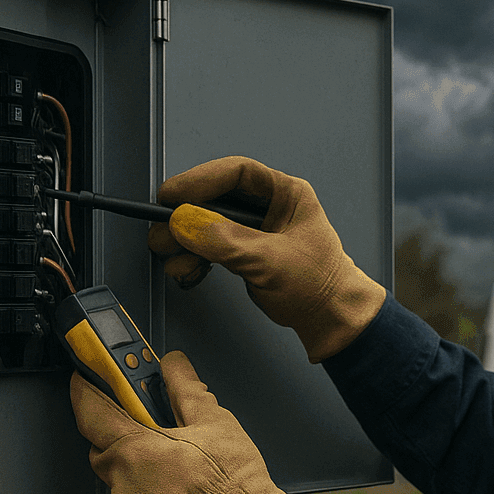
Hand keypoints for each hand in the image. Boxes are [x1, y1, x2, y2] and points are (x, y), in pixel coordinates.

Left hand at [71, 351, 313, 493]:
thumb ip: (186, 389)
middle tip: (145, 422)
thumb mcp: (213, 421)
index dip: (85, 391)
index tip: (86, 378)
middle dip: (117, 432)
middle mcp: (124, 483)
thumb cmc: (230, 485)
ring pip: (123, 481)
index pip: (90, 412)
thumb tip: (174, 366)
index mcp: (134, 449)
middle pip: (103, 449)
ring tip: (176, 464)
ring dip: (139, 468)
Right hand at [147, 155, 386, 362]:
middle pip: (214, 199)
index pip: (236, 173)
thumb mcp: (271, 260)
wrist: (330, 320)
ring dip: (184, 242)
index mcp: (286, 194)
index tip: (172, 195)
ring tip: (172, 257)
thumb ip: (228, 241)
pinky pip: (208, 248)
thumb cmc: (321, 285)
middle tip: (163, 231)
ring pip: (206, 225)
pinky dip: (192, 259)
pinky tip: (187, 270)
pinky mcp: (243, 254)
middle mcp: (268, 208)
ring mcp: (254, 232)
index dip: (200, 180)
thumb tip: (187, 222)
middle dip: (185, 216)